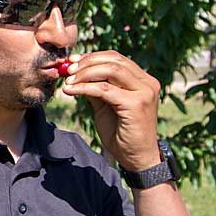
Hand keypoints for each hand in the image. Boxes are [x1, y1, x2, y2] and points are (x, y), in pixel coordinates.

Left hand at [61, 50, 160, 170]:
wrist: (136, 158)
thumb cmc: (122, 133)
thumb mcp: (106, 106)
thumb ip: (97, 88)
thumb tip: (76, 73)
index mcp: (143, 80)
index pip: (116, 58)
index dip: (92, 57)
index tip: (72, 61)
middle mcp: (148, 83)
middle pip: (113, 60)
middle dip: (86, 62)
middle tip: (67, 70)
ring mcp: (144, 92)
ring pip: (109, 70)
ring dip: (84, 73)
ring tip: (68, 80)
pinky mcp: (136, 104)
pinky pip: (104, 89)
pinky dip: (84, 87)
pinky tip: (71, 91)